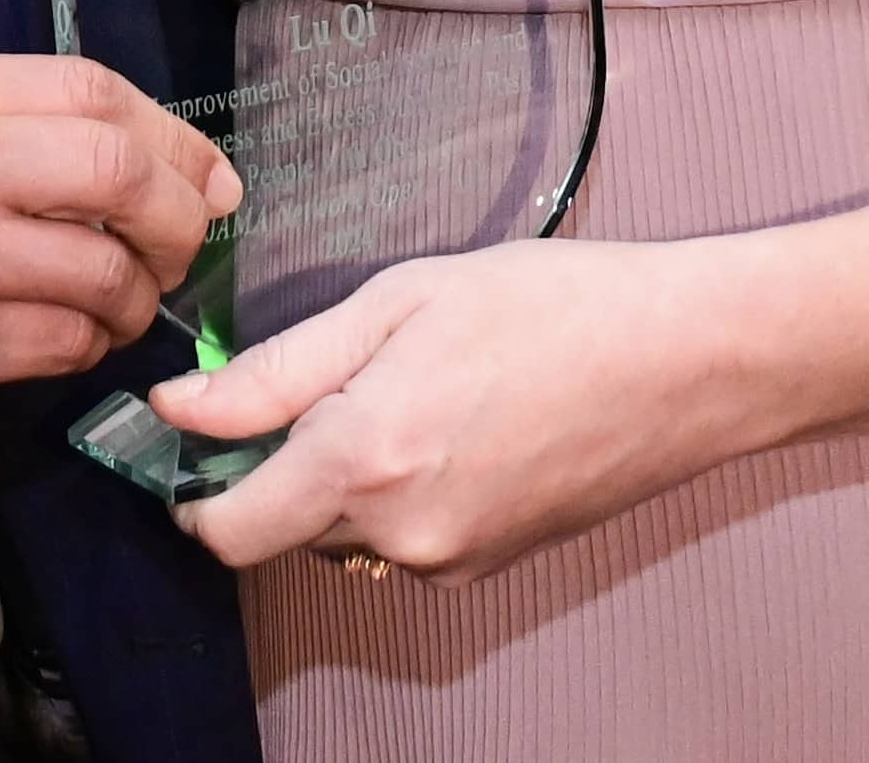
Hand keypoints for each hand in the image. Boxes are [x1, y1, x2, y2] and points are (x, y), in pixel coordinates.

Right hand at [0, 49, 239, 437]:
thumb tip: (123, 135)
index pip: (93, 94)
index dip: (172, 132)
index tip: (204, 168)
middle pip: (118, 175)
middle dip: (180, 209)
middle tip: (190, 231)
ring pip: (105, 274)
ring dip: (142, 289)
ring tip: (133, 289)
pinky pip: (63, 347)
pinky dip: (92, 341)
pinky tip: (82, 329)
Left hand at [157, 238, 775, 583]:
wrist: (684, 359)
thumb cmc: (551, 308)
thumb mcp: (397, 302)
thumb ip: (278, 368)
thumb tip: (184, 408)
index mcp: (365, 460)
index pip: (228, 531)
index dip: (194, 492)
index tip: (193, 438)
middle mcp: (400, 535)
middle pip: (284, 528)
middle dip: (280, 464)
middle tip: (330, 374)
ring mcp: (449, 561)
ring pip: (345, 532)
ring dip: (344, 476)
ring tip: (411, 382)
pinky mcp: (488, 566)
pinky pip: (404, 537)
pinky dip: (400, 489)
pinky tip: (453, 416)